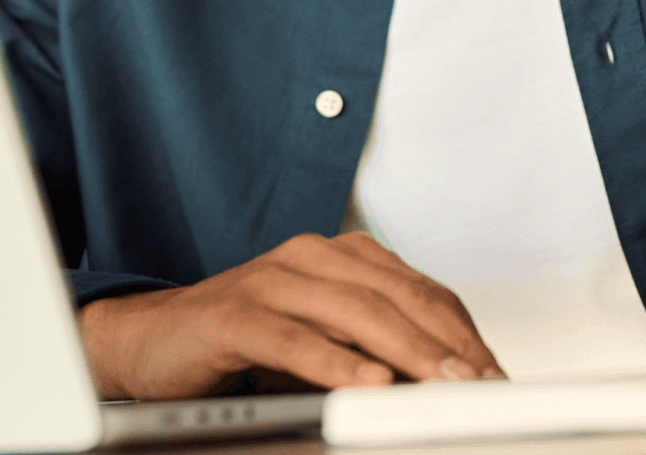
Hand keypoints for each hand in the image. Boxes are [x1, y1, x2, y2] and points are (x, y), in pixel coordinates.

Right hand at [76, 231, 504, 398]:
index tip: (494, 376)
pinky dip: (335, 364)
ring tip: (441, 386)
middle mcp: (312, 258)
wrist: (151, 342)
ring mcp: (273, 280)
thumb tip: (442, 385)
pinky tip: (366, 385)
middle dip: (448, 346)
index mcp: (343, 258)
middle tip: (481, 385)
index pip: (423, 292)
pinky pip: (294, 339)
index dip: (464, 335)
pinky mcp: (235, 314)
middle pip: (399, 298)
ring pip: (355, 314)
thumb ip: (377, 353)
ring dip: (406, 354)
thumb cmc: (243, 344)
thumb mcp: (325, 345)